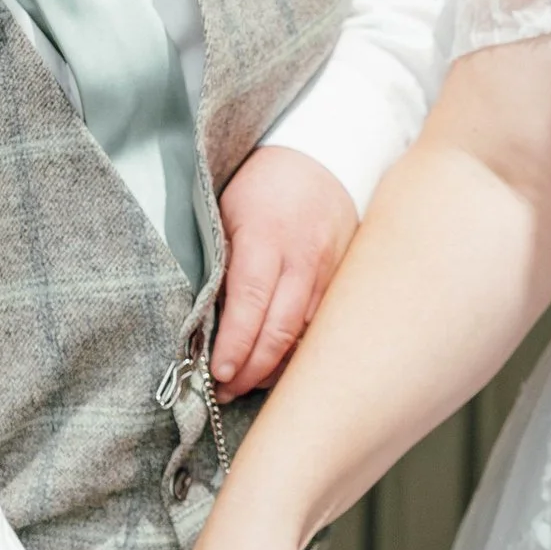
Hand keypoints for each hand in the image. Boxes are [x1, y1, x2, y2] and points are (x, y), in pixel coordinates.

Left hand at [213, 147, 358, 394]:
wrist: (322, 158)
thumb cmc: (262, 186)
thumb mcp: (227, 213)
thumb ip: (221, 264)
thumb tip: (205, 322)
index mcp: (266, 237)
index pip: (250, 304)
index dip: (236, 344)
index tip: (219, 373)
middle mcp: (304, 258)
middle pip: (281, 329)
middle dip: (253, 369)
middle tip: (226, 391)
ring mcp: (330, 271)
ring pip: (306, 335)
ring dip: (276, 367)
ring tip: (247, 384)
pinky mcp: (345, 281)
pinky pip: (323, 327)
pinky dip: (299, 351)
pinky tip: (278, 365)